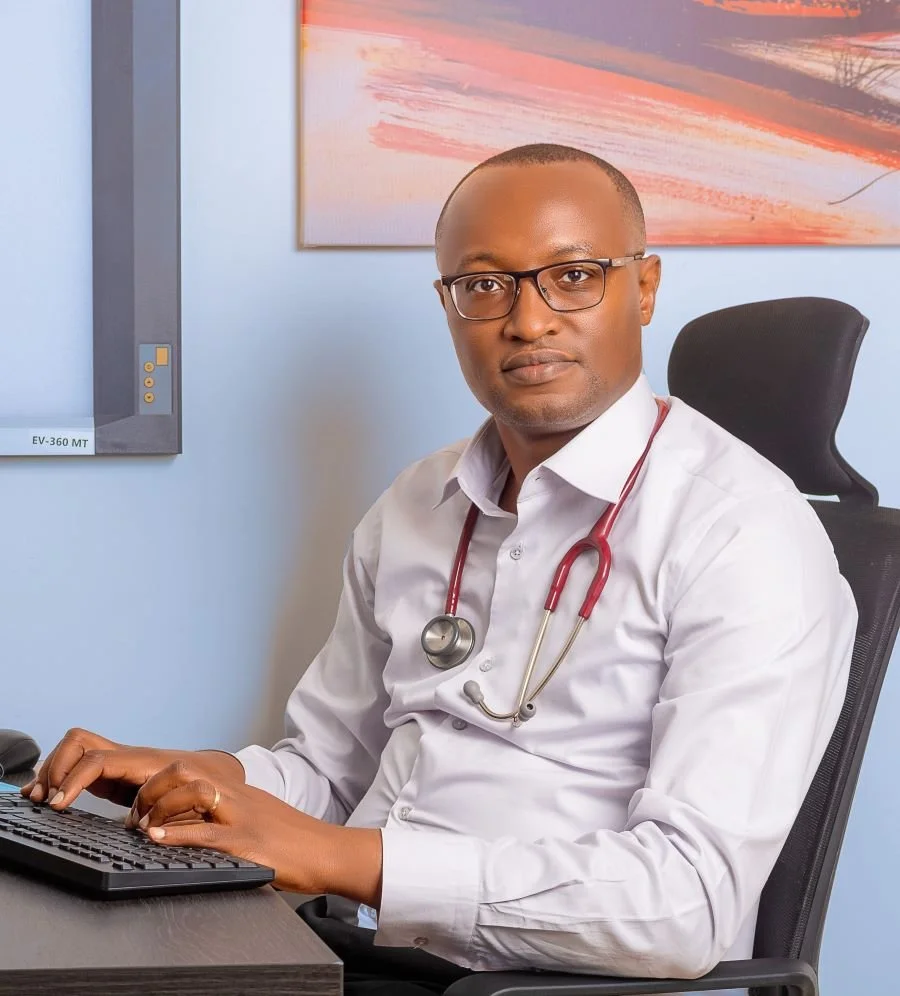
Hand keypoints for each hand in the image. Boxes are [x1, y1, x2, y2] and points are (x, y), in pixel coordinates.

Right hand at [19, 727, 244, 810]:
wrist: (211, 774)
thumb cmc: (202, 789)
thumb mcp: (187, 801)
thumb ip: (167, 812)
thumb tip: (142, 828)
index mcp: (142, 762)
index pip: (98, 761)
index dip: (73, 781)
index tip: (57, 805)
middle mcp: (126, 756)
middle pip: (79, 741)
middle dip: (56, 767)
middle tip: (45, 798)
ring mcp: (116, 761)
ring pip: (75, 747)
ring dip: (52, 768)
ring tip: (37, 797)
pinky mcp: (111, 773)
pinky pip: (78, 764)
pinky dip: (58, 776)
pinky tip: (44, 794)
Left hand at [130, 761, 382, 904]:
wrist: (326, 850)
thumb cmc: (290, 840)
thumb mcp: (252, 818)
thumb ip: (221, 817)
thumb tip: (184, 828)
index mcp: (233, 790)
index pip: (186, 769)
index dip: (153, 782)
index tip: (138, 807)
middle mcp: (234, 795)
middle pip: (182, 770)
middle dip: (149, 789)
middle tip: (136, 816)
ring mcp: (240, 816)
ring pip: (192, 791)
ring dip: (160, 807)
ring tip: (144, 826)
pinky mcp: (247, 842)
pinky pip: (206, 832)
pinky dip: (178, 834)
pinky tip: (159, 838)